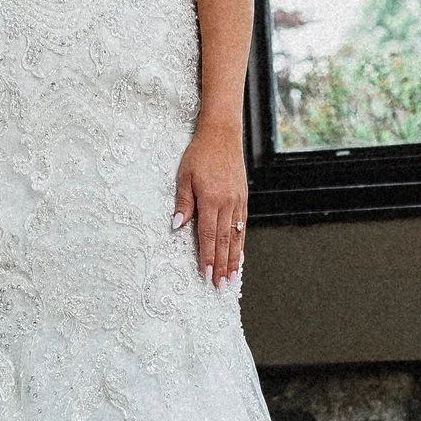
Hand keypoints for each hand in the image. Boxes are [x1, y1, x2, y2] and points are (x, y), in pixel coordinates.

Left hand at [173, 117, 247, 289]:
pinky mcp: (243, 198)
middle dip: (222, 265)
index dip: (207, 257)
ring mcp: (238, 201)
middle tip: (221, 285)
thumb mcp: (184, 176)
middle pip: (224, 241)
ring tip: (232, 278)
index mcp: (211, 200)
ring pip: (236, 236)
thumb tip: (177, 226)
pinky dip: (241, 242)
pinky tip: (240, 255)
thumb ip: (183, 203)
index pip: (208, 235)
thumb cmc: (200, 154)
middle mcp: (227, 204)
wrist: (222, 135)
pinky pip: (243, 225)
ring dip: (234, 259)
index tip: (207, 274)